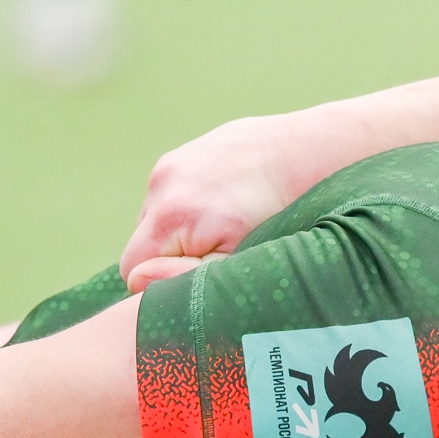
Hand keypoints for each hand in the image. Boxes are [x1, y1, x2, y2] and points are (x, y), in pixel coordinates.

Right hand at [120, 114, 313, 291]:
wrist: (305, 153)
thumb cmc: (283, 215)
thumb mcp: (241, 259)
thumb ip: (188, 276)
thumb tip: (138, 281)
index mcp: (173, 216)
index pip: (133, 268)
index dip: (160, 284)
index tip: (196, 284)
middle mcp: (162, 187)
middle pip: (142, 244)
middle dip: (173, 258)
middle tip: (221, 256)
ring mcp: (168, 167)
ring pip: (156, 221)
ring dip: (183, 234)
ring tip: (229, 229)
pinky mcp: (178, 157)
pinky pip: (170, 197)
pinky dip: (191, 210)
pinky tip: (226, 209)